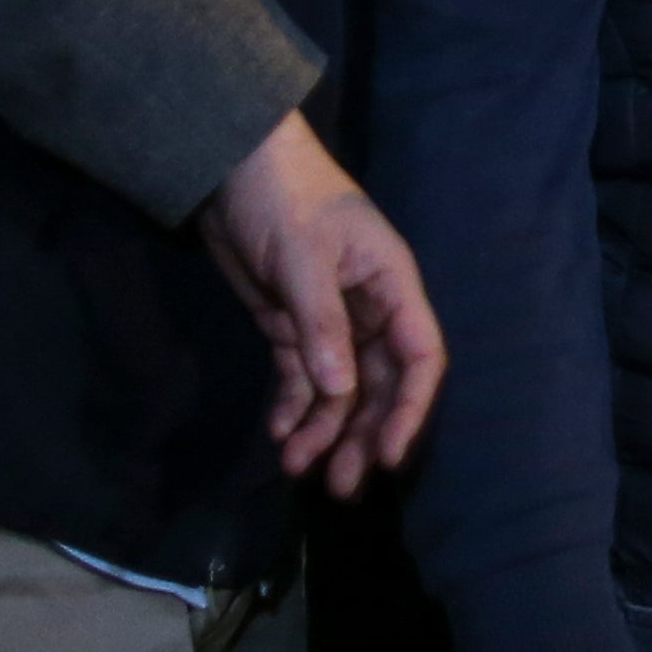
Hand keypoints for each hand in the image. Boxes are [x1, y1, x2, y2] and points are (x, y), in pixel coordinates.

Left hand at [196, 113, 446, 494]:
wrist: (232, 167)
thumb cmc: (284, 197)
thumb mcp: (303, 256)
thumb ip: (323, 324)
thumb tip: (339, 392)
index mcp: (391, 286)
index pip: (419, 357)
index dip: (410, 409)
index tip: (386, 454)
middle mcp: (370, 310)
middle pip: (378, 386)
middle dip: (361, 435)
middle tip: (338, 485)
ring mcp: (330, 322)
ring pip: (337, 391)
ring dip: (322, 430)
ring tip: (295, 468)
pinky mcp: (292, 327)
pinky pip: (300, 379)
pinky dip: (292, 408)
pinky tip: (278, 433)